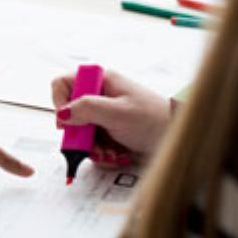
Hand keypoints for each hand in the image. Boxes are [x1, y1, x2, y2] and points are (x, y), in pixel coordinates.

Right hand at [50, 69, 170, 163]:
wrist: (177, 140)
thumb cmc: (153, 119)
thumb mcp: (117, 113)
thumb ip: (86, 109)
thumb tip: (61, 114)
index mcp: (100, 81)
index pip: (63, 84)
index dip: (59, 102)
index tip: (66, 122)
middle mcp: (99, 97)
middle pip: (70, 114)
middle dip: (78, 134)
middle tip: (89, 145)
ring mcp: (104, 116)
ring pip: (80, 133)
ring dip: (91, 148)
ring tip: (109, 154)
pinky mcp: (110, 134)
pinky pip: (93, 145)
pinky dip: (102, 154)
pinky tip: (117, 156)